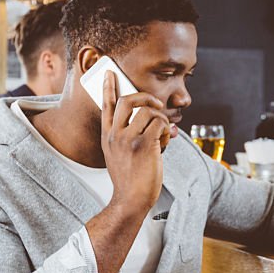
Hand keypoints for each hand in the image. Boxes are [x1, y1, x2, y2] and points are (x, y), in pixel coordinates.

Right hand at [101, 70, 169, 212]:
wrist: (130, 200)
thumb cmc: (130, 180)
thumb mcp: (119, 156)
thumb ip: (128, 138)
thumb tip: (156, 124)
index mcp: (108, 136)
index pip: (106, 106)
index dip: (108, 87)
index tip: (110, 72)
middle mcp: (115, 134)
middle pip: (128, 100)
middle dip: (146, 96)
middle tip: (156, 103)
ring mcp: (128, 138)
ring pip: (149, 111)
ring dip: (162, 119)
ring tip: (163, 135)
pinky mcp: (144, 144)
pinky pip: (160, 124)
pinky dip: (167, 132)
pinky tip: (165, 143)